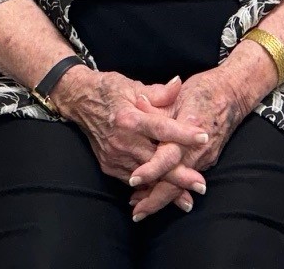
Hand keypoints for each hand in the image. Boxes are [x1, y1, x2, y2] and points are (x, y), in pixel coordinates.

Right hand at [52, 70, 208, 205]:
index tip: (203, 137)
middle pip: (155, 161)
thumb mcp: (133, 85)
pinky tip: (164, 196)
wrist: (79, 101)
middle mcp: (121, 140)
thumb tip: (179, 84)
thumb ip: (158, 92)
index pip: (161, 128)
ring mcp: (114, 156)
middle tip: (200, 185)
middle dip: (179, 175)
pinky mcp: (109, 166)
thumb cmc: (109, 90)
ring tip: (188, 199)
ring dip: (166, 188)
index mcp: (129, 118)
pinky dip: (149, 188)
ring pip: (145, 177)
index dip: (183, 133)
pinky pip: (132, 181)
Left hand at [128, 46, 274, 218]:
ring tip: (139, 207)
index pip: (169, 156)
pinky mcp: (208, 160)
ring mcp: (206, 157)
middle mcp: (200, 149)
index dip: (152, 169)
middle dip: (155, 199)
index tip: (134, 179)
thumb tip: (138, 104)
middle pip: (177, 181)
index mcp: (190, 129)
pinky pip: (188, 179)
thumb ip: (159, 104)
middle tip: (136, 212)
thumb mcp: (179, 93)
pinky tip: (156, 193)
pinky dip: (172, 189)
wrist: (234, 92)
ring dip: (161, 197)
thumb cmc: (204, 89)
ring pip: (182, 184)